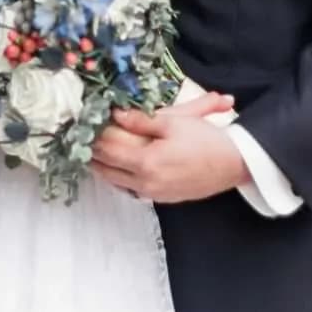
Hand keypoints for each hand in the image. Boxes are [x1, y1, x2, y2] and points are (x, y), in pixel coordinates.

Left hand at [91, 96, 247, 203]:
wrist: (233, 166)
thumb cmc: (206, 140)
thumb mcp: (175, 121)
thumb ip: (142, 119)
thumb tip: (116, 113)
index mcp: (146, 162)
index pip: (108, 148)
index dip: (93, 134)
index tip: (82, 122)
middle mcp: (144, 182)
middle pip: (106, 167)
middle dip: (91, 151)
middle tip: (79, 138)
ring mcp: (152, 193)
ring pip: (115, 181)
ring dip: (101, 166)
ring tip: (90, 152)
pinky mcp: (160, 198)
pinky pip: (129, 188)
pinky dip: (117, 177)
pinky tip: (115, 167)